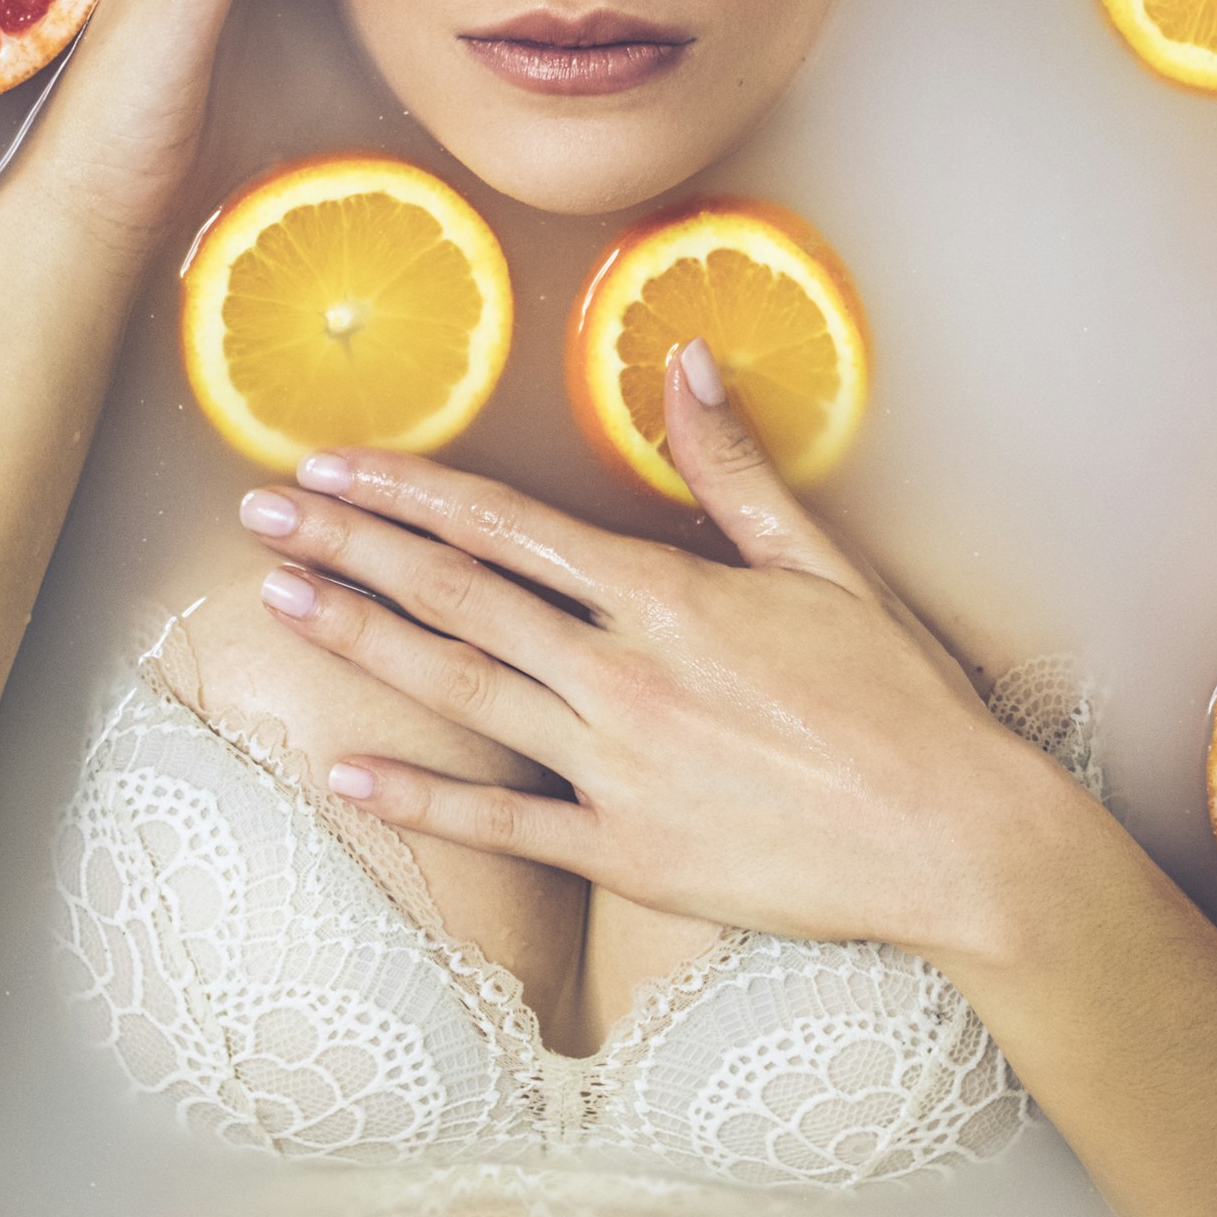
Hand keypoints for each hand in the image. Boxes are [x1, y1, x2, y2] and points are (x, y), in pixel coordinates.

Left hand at [239, 342, 1058, 962]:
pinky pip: (505, 824)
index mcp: (668, 595)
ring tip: (282, 604)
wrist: (954, 835)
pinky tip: (349, 773)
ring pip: (461, 692)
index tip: (334, 462)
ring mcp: (619, 768)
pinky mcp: (628, 854)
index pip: (507, 526)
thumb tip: (681, 362)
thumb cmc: (899, 696)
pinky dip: (422, 799)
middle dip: (350, 547)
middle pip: (458, 596)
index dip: (408, 490)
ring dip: (363, 642)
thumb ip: (734, 467)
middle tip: (262, 513)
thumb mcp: (822, 564)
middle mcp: (625, 674)